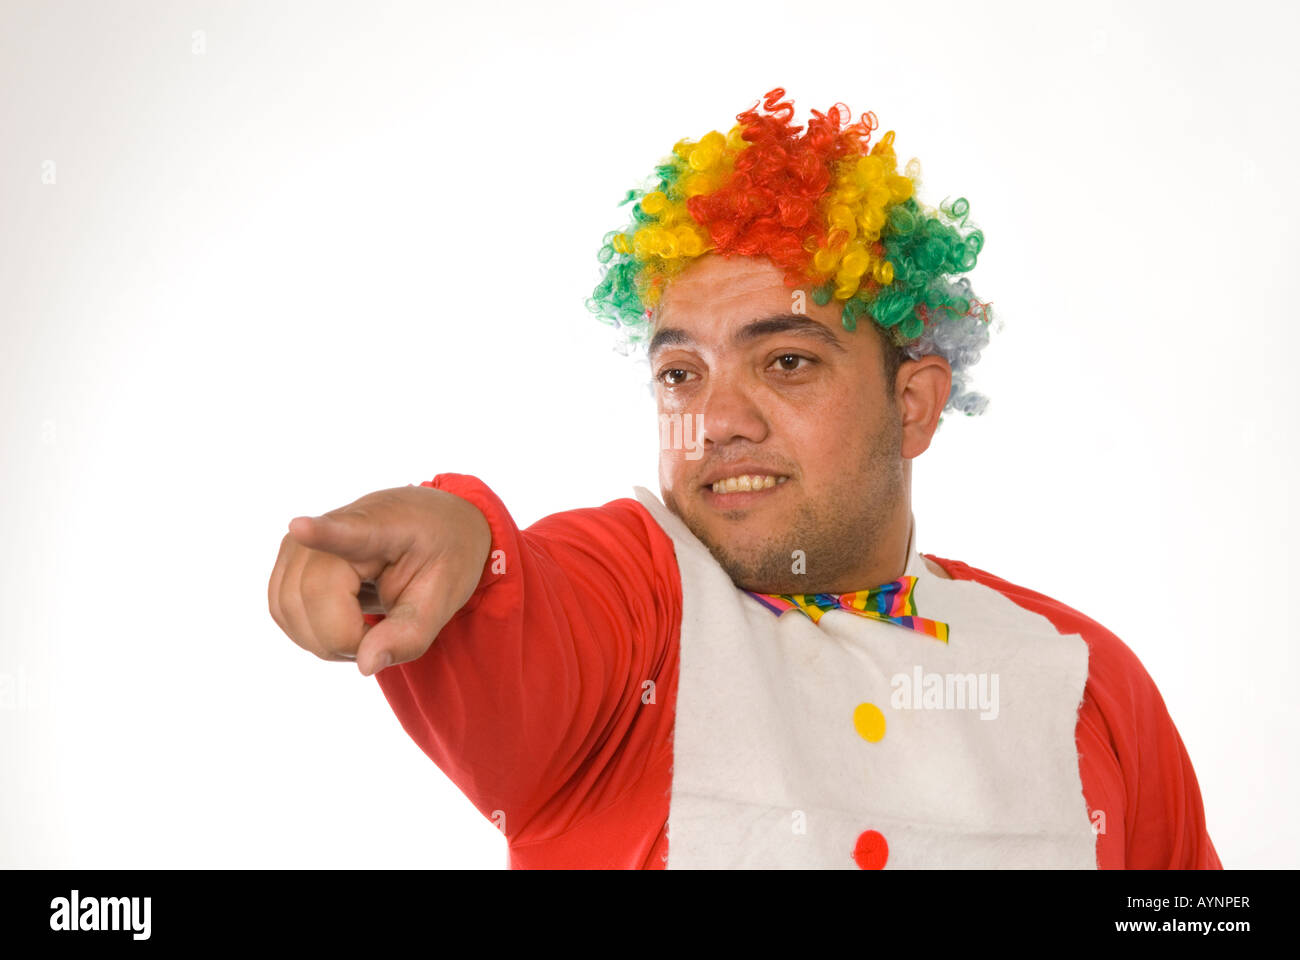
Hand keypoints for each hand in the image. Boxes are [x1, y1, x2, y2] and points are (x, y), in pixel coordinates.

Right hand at [268, 485, 490, 675]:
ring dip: (328, 640)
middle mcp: (332, 524)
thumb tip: (365, 666)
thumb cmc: (444, 556)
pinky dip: (314, 632)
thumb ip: (410, 633)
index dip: (320, 532)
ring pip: (289, 612)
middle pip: (313, 601)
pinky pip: (284, 612)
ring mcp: (302, 541)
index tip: (300, 527)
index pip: (346, 530)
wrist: (435, 524)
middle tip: (387, 633)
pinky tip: (347, 622)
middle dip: (345, 639)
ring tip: (370, 626)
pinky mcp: (288, 559)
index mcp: (384, 527)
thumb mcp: (445, 597)